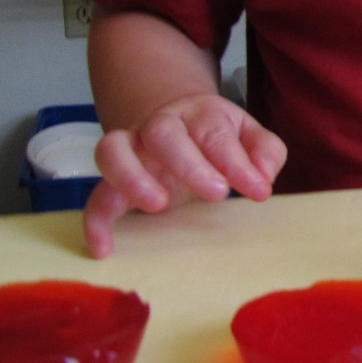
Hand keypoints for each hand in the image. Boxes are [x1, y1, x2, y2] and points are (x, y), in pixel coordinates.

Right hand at [83, 93, 286, 258]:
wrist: (175, 122)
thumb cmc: (215, 137)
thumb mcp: (247, 135)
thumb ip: (265, 151)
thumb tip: (264, 175)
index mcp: (199, 114)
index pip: (215, 133)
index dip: (237, 162)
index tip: (258, 190)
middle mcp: (160, 126)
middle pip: (162, 132)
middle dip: (190, 164)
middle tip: (218, 194)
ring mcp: (131, 150)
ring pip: (113, 150)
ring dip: (131, 177)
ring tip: (158, 206)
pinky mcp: (112, 179)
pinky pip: (94, 194)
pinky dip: (94, 221)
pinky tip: (105, 248)